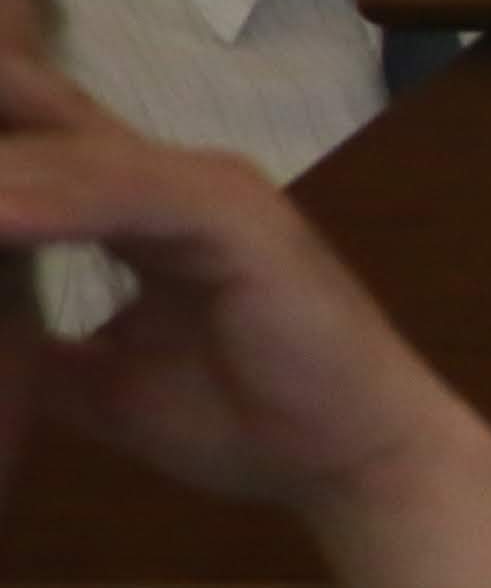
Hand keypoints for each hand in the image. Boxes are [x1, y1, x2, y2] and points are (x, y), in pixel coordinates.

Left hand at [0, 55, 484, 521]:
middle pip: (36, 120)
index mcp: (145, 209)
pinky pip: (124, 194)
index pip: (32, 146)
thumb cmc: (253, 426)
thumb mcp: (103, 387)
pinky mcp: (239, 218)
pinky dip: (45, 203)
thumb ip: (37, 348)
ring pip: (63, 156)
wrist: (360, 467)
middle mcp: (176, 179)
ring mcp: (211, 190)